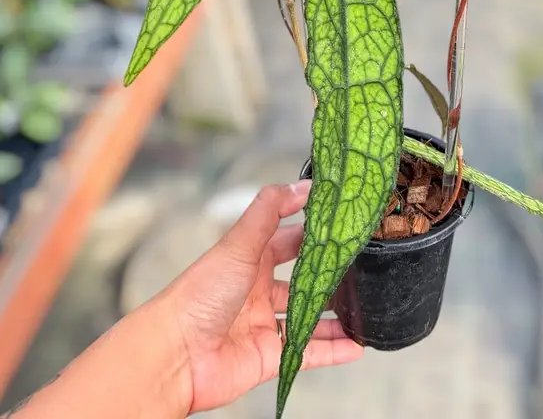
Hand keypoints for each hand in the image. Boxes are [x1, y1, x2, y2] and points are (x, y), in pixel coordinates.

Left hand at [162, 180, 363, 412]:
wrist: (176, 354)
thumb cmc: (200, 293)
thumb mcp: (238, 242)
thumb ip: (269, 211)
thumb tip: (301, 186)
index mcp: (250, 258)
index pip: (288, 239)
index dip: (313, 231)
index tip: (343, 223)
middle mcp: (258, 289)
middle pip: (302, 279)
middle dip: (329, 274)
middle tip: (363, 265)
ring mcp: (265, 323)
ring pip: (308, 317)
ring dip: (335, 314)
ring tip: (366, 305)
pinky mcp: (270, 356)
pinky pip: (308, 353)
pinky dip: (332, 349)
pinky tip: (356, 345)